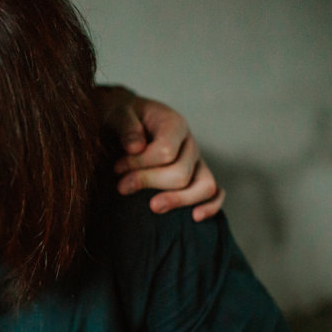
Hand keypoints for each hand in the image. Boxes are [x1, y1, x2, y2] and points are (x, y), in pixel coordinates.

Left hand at [98, 86, 224, 221]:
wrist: (125, 120)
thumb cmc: (121, 118)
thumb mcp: (117, 114)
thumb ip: (125, 127)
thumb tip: (135, 148)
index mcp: (173, 124)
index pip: (166, 152)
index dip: (139, 165)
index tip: (116, 168)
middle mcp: (189, 143)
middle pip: (181, 173)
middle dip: (148, 182)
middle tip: (121, 185)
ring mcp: (196, 162)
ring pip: (204, 186)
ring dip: (178, 199)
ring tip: (153, 207)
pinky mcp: (196, 177)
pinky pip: (215, 193)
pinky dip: (211, 206)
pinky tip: (195, 217)